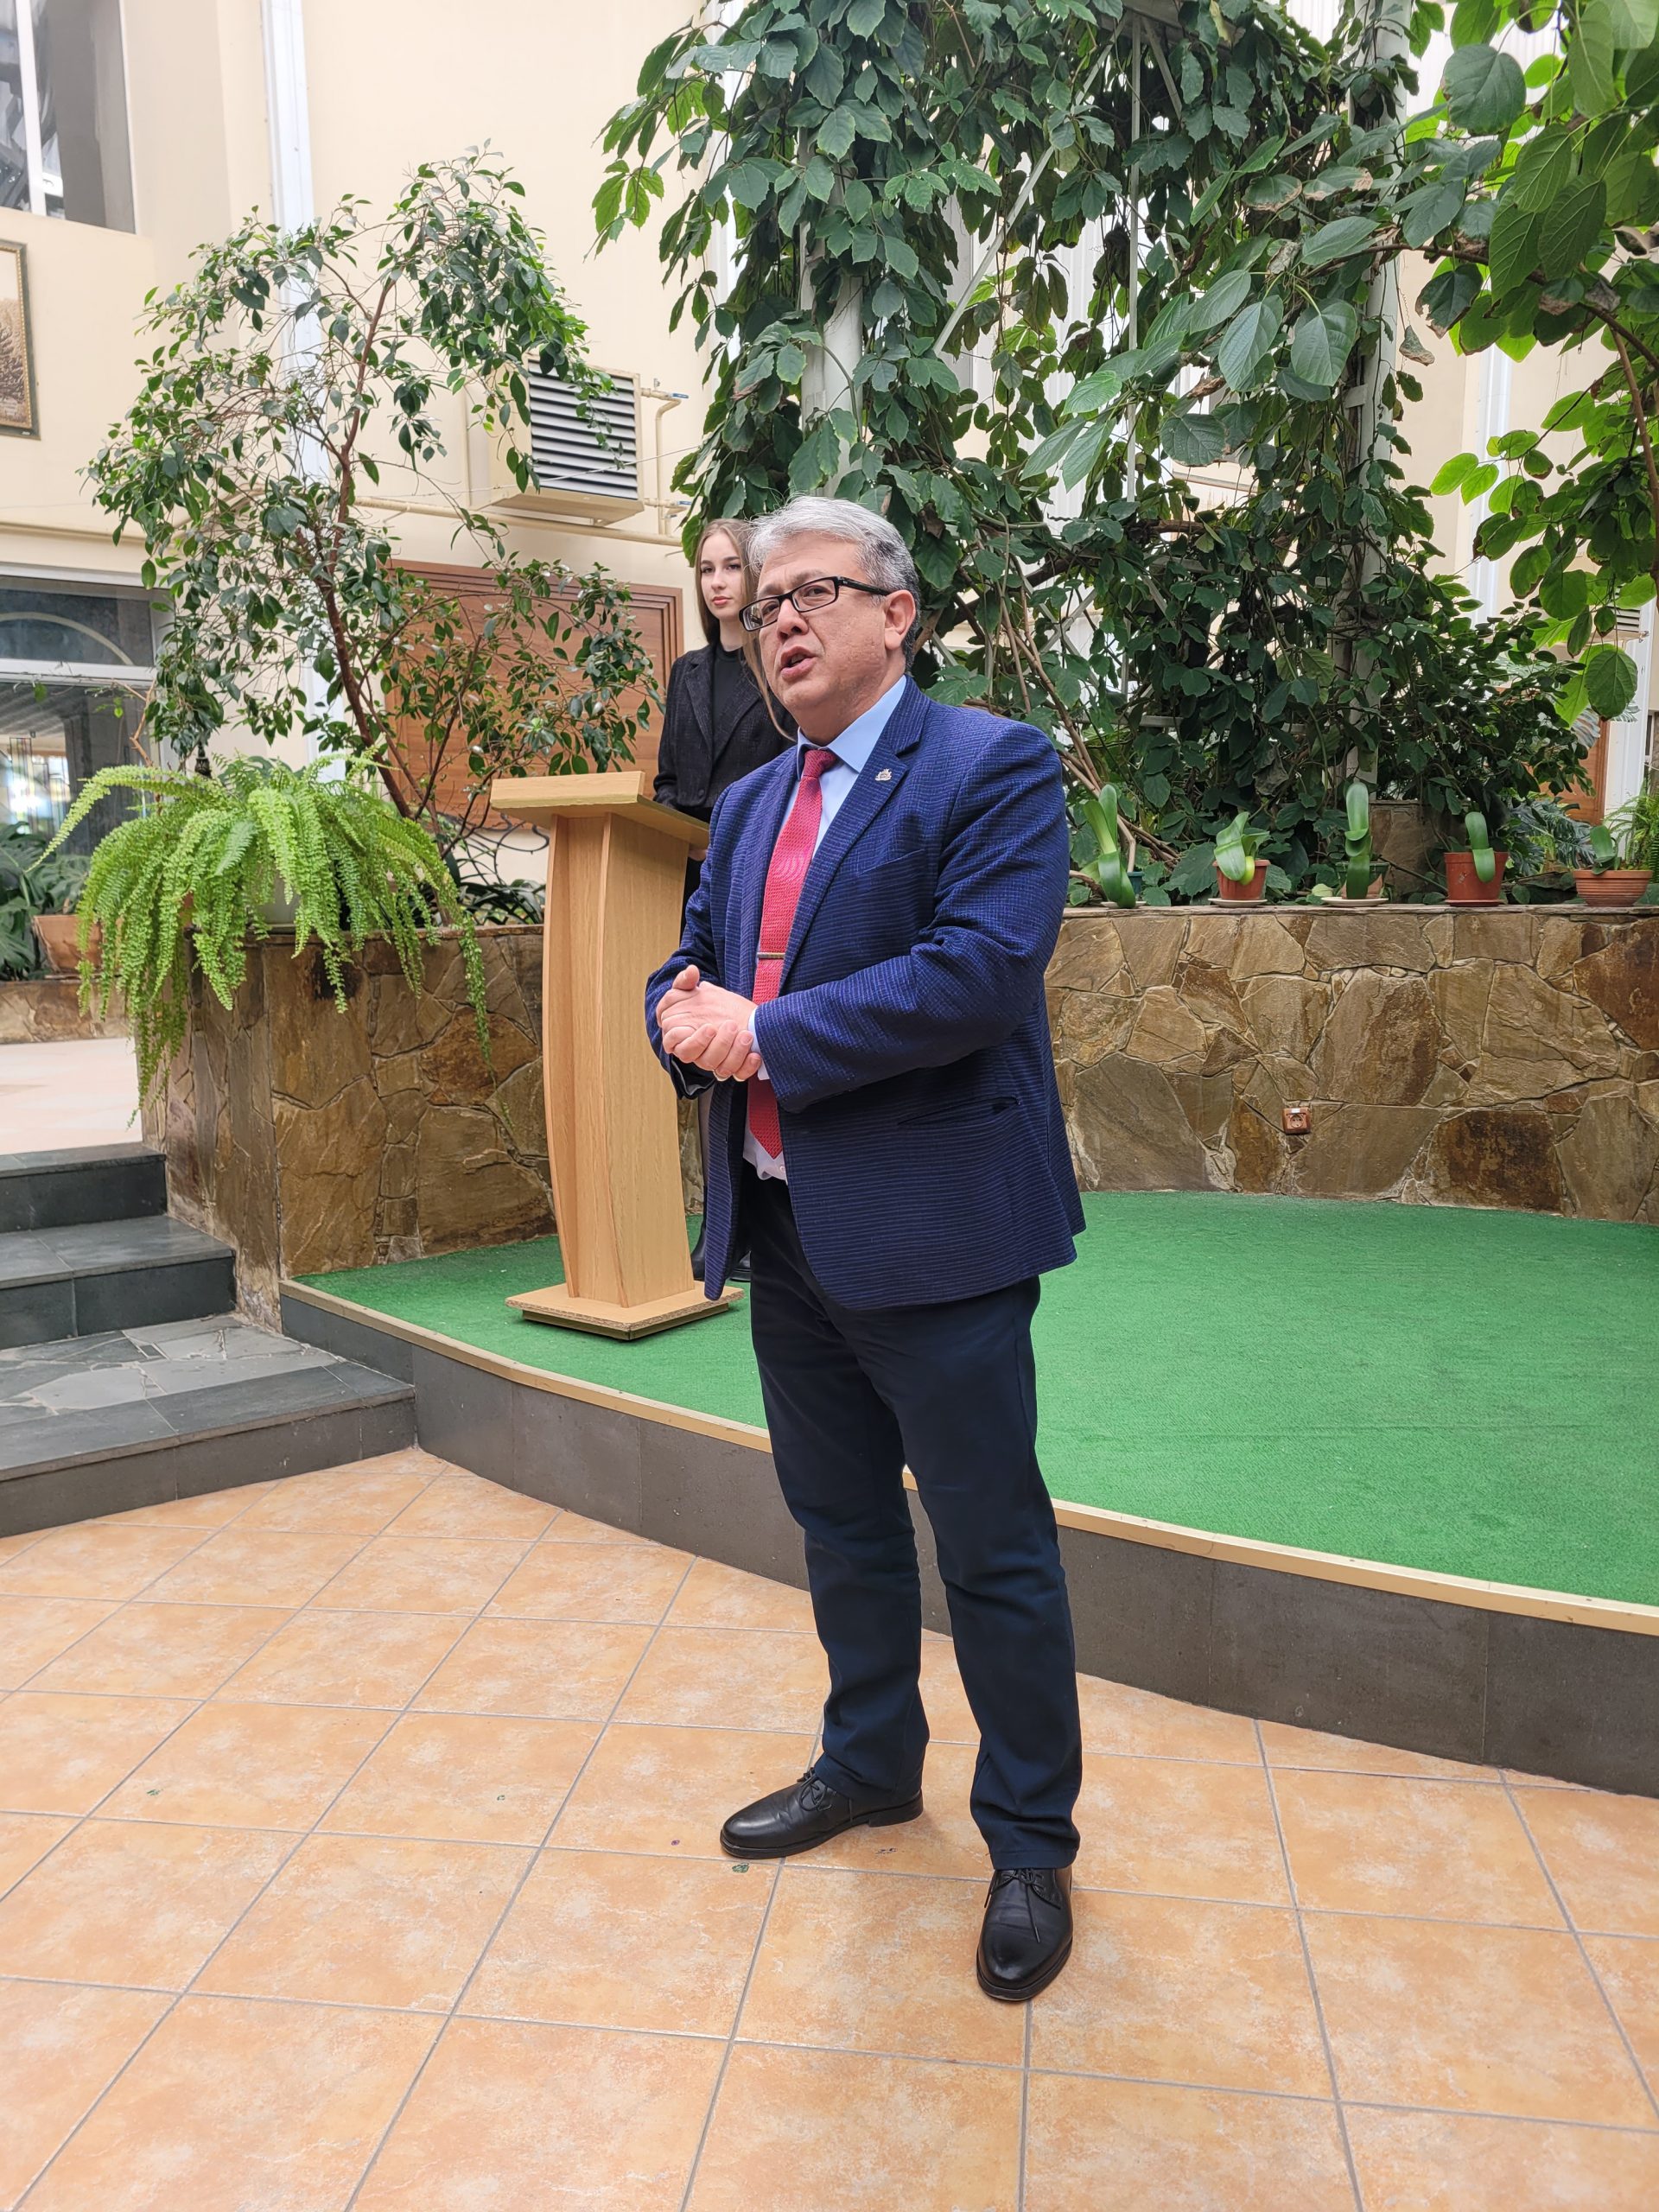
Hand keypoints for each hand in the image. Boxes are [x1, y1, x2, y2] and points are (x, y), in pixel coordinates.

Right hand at [658, 965, 762, 1080]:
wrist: (740, 1013)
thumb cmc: (712, 1004)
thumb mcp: (697, 990)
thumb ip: (687, 981)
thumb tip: (691, 971)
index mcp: (682, 1035)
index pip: (674, 1044)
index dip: (691, 1040)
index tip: (710, 1027)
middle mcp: (696, 1052)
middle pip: (700, 1058)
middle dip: (718, 1045)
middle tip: (731, 1025)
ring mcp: (714, 1062)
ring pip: (719, 1068)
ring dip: (734, 1053)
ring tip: (746, 1035)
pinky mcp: (733, 1068)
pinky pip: (737, 1075)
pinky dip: (747, 1067)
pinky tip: (755, 1055)